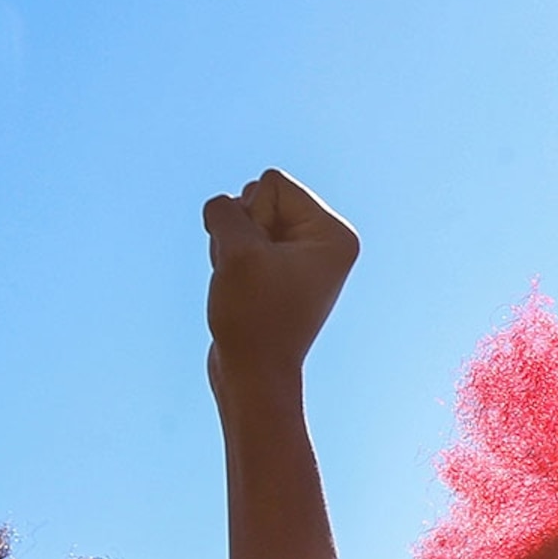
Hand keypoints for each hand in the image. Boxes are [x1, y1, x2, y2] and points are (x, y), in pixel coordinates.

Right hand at [204, 169, 358, 383]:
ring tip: (244, 286)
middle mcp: (325, 242)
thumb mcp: (236, 251)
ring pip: (244, 219)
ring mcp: (302, 256)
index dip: (252, 217)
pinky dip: (229, 258)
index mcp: (335, 233)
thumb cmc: (253, 317)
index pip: (271, 183)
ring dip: (231, 246)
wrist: (252, 375)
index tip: (263, 264)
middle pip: (258, 196)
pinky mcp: (279, 270)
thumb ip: (225, 210)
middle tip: (251, 277)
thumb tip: (223, 207)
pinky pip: (240, 241)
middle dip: (241, 231)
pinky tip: (237, 289)